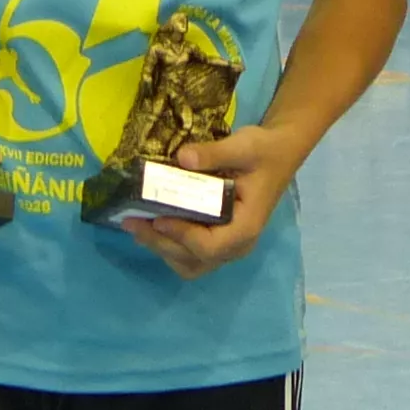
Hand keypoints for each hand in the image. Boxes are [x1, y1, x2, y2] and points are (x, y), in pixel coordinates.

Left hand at [119, 127, 288, 277]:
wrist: (278, 154)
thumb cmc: (264, 152)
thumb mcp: (244, 146)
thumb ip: (214, 153)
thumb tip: (182, 157)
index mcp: (246, 226)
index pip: (211, 246)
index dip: (183, 236)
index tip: (157, 219)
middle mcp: (237, 244)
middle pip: (194, 260)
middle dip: (160, 244)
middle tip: (131, 223)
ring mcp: (227, 246)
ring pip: (189, 263)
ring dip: (161, 248)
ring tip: (135, 226)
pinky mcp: (217, 240)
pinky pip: (189, 256)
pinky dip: (168, 245)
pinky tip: (150, 226)